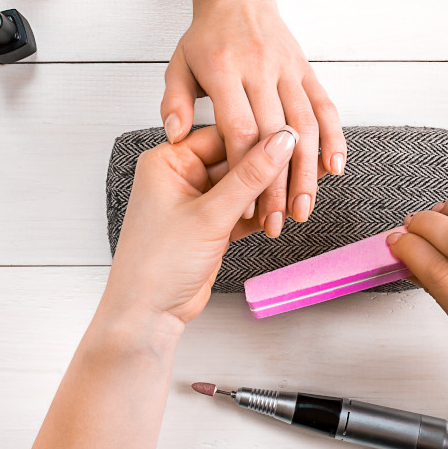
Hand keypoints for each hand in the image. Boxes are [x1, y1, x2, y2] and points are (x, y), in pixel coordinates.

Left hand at [100, 126, 298, 330]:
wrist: (148, 315)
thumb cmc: (157, 265)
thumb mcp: (209, 215)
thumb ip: (249, 177)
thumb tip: (282, 141)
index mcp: (167, 160)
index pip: (222, 133)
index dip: (257, 137)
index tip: (291, 140)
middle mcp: (180, 176)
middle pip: (236, 159)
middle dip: (267, 171)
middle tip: (300, 171)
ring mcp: (196, 201)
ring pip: (243, 187)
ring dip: (268, 195)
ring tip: (296, 198)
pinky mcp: (210, 224)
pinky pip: (243, 209)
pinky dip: (262, 214)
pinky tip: (283, 214)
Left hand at [160, 0, 343, 239]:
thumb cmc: (204, 38)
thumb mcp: (178, 66)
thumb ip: (174, 102)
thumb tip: (175, 135)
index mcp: (223, 70)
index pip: (240, 130)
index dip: (247, 172)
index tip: (248, 208)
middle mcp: (259, 68)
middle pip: (274, 136)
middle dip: (279, 184)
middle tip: (280, 222)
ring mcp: (287, 68)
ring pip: (304, 125)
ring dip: (309, 171)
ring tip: (306, 208)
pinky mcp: (306, 69)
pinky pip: (325, 105)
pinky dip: (334, 137)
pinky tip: (336, 168)